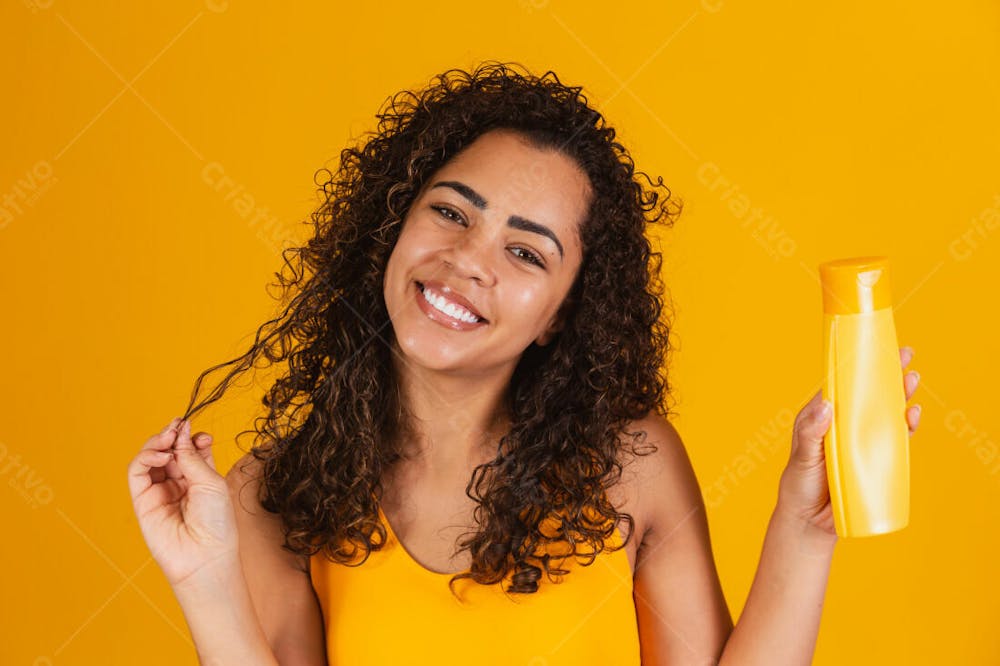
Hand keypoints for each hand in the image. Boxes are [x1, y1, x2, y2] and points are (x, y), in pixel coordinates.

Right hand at [127, 417, 237, 586]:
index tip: (197, 433)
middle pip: (169, 449)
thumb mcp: (210, 482)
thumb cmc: (216, 522)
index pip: (190, 449)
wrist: (204, 556)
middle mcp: (178, 483)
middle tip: (178, 426)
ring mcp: (159, 491)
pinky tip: (160, 456)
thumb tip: (180, 430)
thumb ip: (191, 456)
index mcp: (200, 478)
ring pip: (150, 457)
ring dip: (157, 442)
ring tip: (167, 438)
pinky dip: (145, 457)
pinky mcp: (142, 501)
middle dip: (172, 435)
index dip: (190, 437)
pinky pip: (137, 472)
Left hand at [777, 345, 922, 537]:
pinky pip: (894, 441)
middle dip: (886, 375)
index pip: (842, 387)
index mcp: (823, 417)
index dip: (857, 367)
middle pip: (868, 396)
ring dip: (899, 397)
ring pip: (884, 414)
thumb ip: (811, 432)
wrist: (810, 521)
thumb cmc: (799, 483)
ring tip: (911, 379)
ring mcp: (861, 443)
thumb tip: (826, 405)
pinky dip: (905, 427)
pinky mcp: (875, 461)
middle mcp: (844, 426)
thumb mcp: (801, 455)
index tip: (872, 348)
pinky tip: (912, 415)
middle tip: (905, 355)